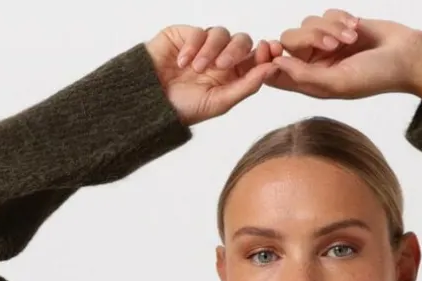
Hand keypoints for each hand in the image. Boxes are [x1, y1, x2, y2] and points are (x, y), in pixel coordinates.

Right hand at [145, 25, 283, 125]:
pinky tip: (182, 63)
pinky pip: (198, 32)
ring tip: (196, 70)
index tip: (269, 50)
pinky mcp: (186, 35)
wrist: (150, 102)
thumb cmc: (183, 108)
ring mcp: (203, 46)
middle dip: (236, 50)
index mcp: (232, 77)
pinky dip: (192, 46)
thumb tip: (272, 69)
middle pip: (242, 41)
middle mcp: (220, 59)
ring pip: (221, 33)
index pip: (255, 59)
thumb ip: (247, 85)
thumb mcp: (220, 102)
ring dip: (211, 51)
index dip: (265, 52)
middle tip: (222, 66)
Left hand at [270, 9, 421, 100]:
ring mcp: (326, 44)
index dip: (267, 59)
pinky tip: (356, 29)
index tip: (268, 47)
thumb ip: (305, 76)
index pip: (276, 73)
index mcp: (311, 84)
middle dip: (309, 38)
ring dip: (329, 28)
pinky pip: (325, 14)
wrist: (406, 56)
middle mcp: (315, 64)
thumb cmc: (376, 77)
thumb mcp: (338, 83)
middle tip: (332, 45)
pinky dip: (340, 19)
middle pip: (289, 41)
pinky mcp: (338, 26)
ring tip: (351, 39)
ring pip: (307, 24)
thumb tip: (276, 65)